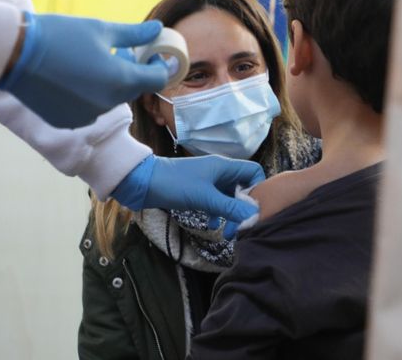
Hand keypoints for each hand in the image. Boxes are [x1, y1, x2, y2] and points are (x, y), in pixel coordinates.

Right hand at [0, 12, 169, 127]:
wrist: (14, 54)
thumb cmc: (61, 35)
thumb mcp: (101, 30)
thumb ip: (135, 35)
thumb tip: (158, 29)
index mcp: (122, 80)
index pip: (157, 79)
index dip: (158, 65)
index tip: (148, 54)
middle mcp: (108, 104)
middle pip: (132, 89)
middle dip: (130, 72)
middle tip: (115, 52)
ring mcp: (87, 117)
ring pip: (109, 100)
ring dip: (107, 85)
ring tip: (88, 63)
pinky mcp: (68, 121)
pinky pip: (87, 110)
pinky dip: (86, 97)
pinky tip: (70, 79)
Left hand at [112, 155, 264, 237]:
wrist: (142, 183)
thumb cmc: (173, 185)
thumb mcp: (204, 199)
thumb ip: (230, 207)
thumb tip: (255, 215)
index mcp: (224, 167)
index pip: (254, 172)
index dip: (258, 190)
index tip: (252, 210)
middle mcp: (219, 172)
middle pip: (243, 188)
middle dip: (243, 209)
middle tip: (240, 228)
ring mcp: (209, 181)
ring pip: (229, 197)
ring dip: (230, 214)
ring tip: (227, 233)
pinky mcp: (198, 190)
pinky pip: (215, 202)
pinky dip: (217, 214)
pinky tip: (212, 226)